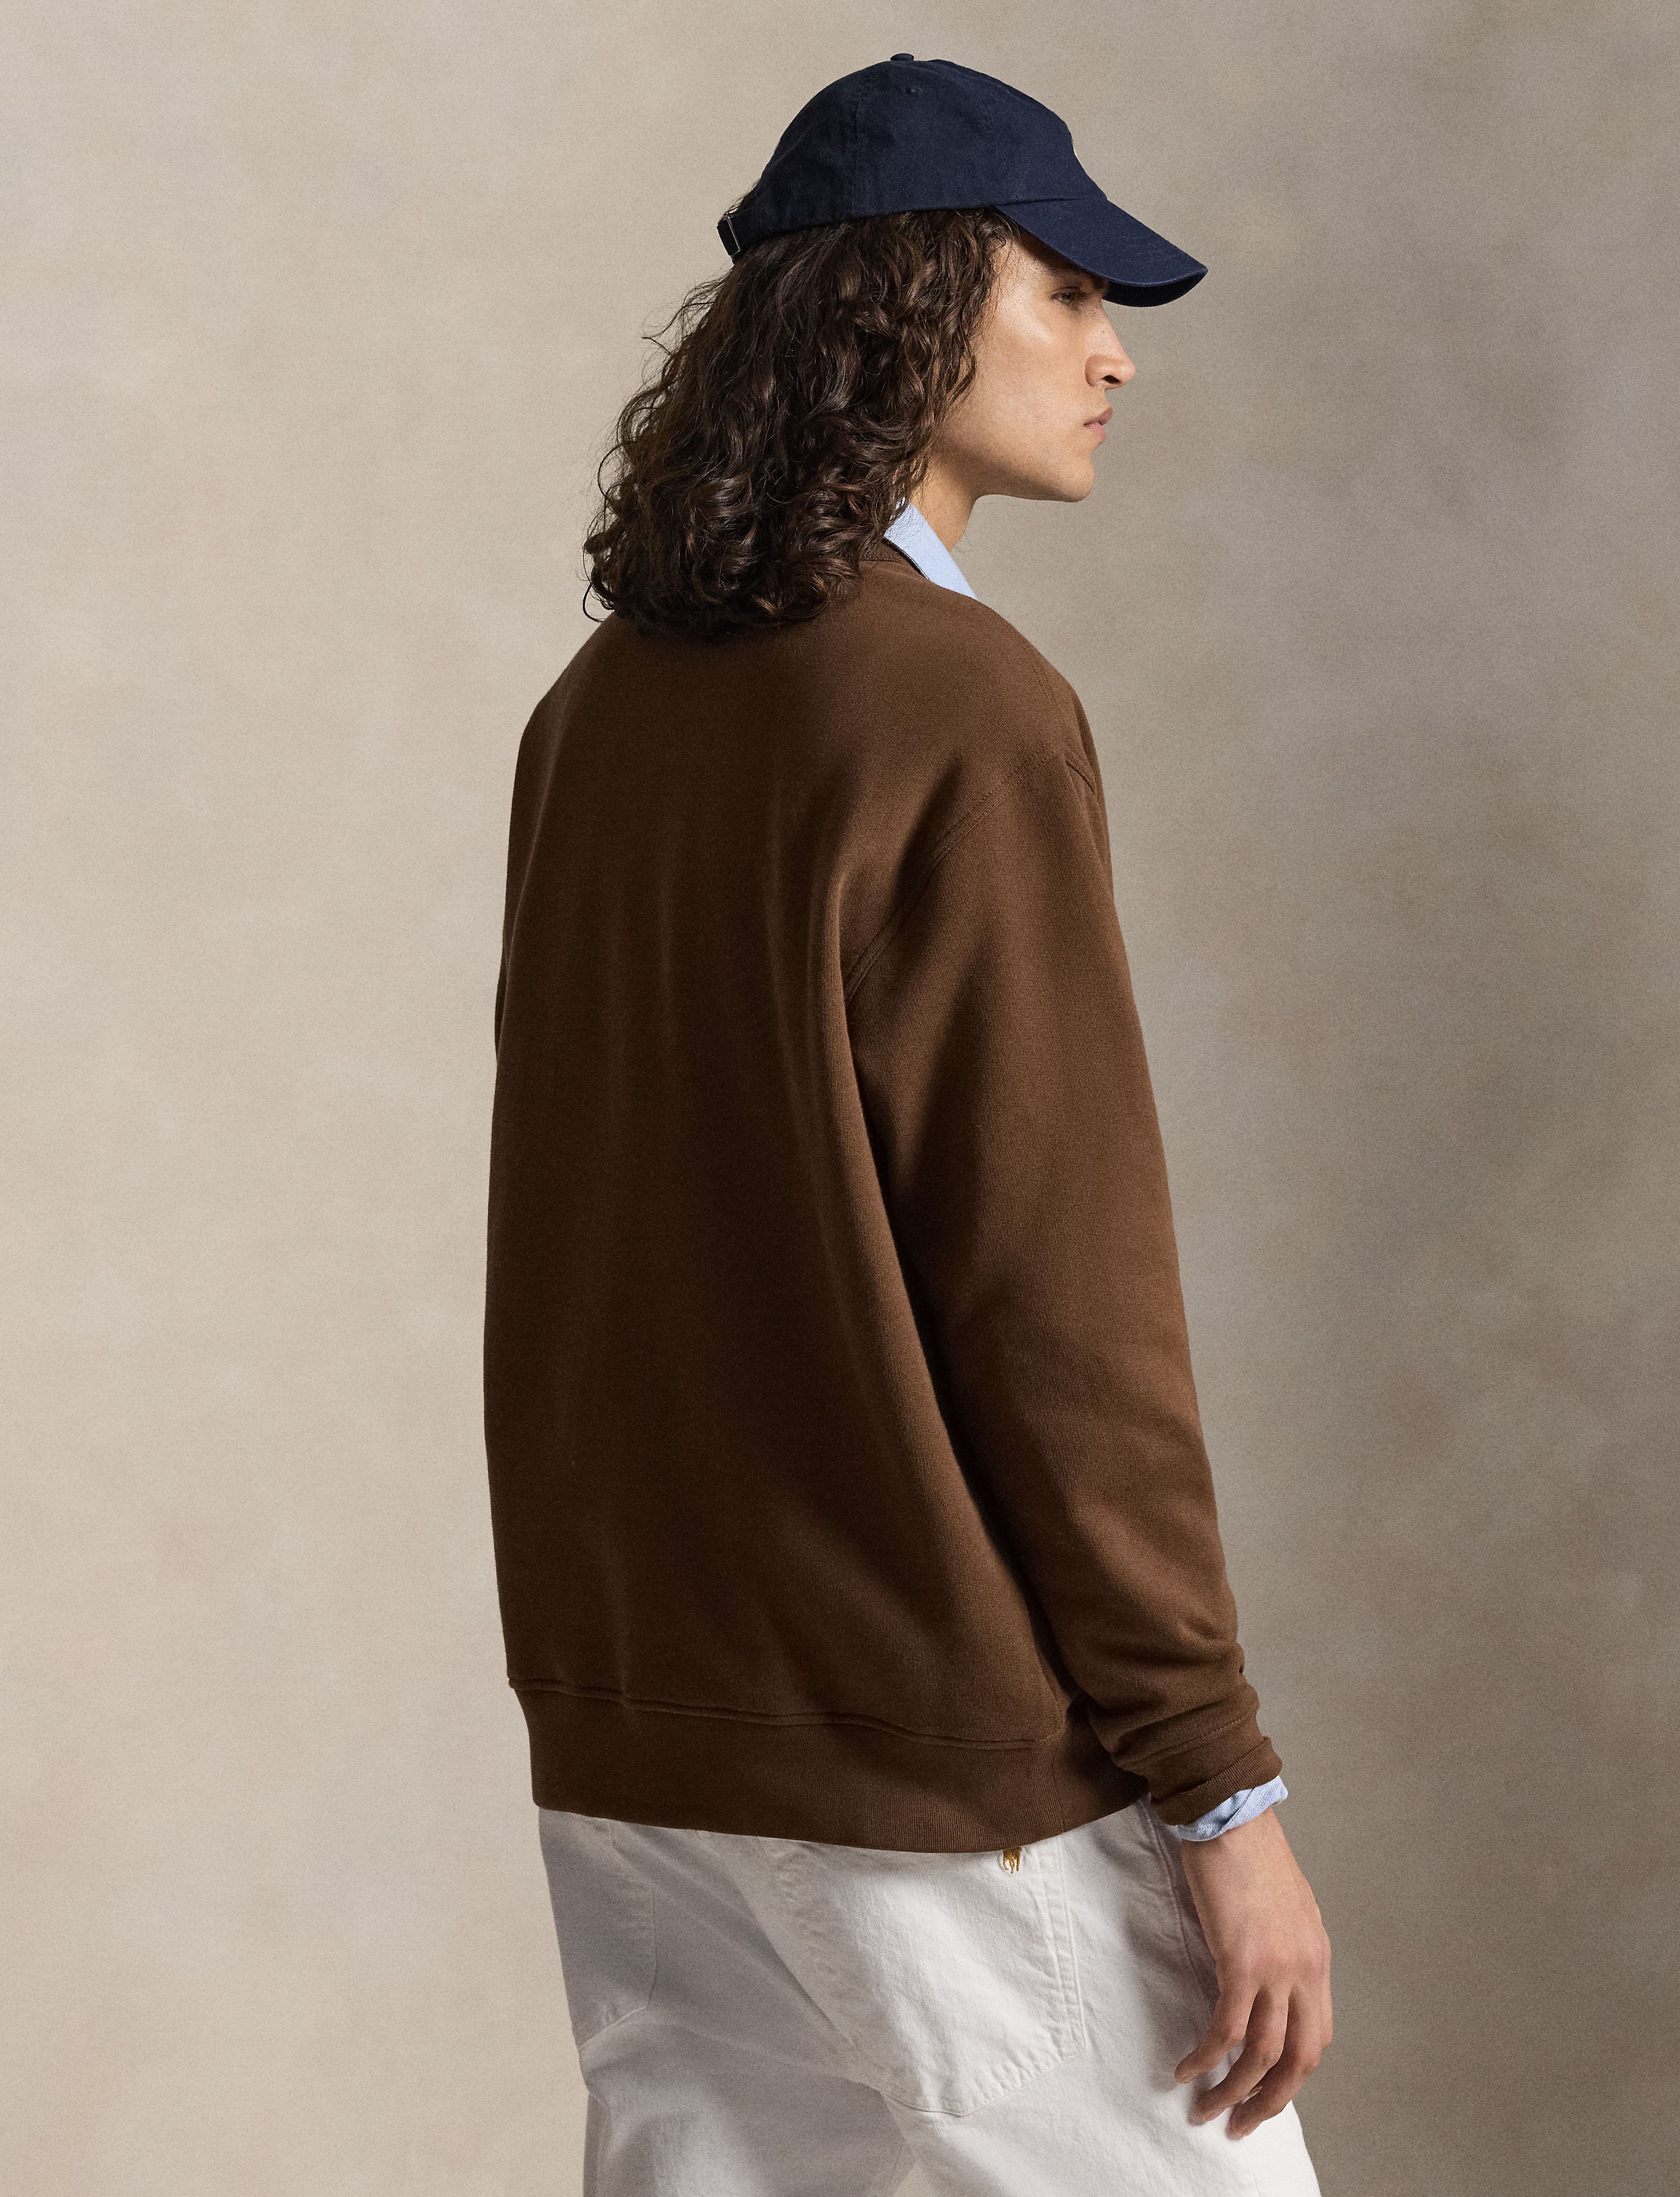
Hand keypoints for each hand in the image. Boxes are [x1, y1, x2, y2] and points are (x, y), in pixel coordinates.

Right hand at [1172, 1805, 1330, 2137]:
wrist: (1230, 1813)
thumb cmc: (1247, 1851)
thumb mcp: (1280, 1908)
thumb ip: (1278, 1949)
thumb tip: (1258, 1984)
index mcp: (1316, 1957)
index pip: (1317, 2035)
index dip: (1292, 2073)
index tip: (1265, 2091)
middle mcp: (1305, 1969)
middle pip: (1299, 2058)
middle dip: (1270, 2101)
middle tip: (1240, 2124)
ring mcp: (1276, 1967)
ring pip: (1263, 2054)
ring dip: (1233, 2089)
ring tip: (1205, 2108)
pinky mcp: (1241, 1960)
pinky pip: (1227, 2028)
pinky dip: (1207, 2055)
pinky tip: (1186, 2067)